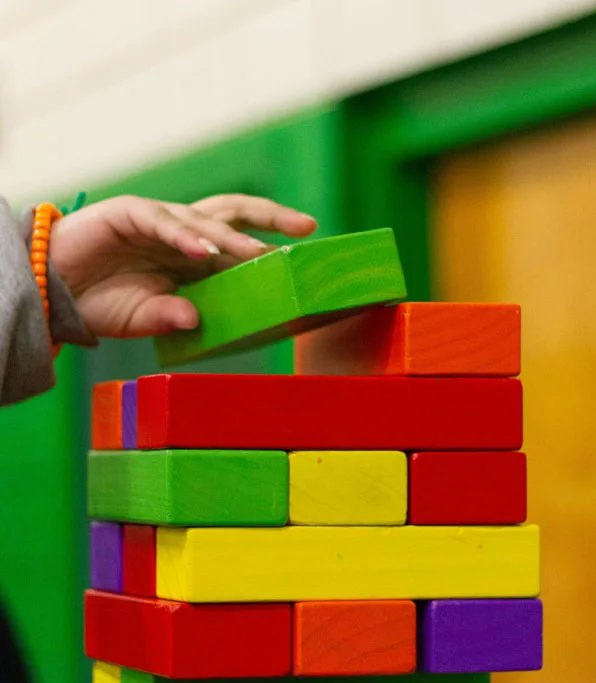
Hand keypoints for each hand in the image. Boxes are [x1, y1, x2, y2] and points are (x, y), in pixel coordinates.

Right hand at [49, 194, 316, 337]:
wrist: (54, 290)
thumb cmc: (101, 302)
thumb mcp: (144, 317)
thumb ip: (169, 318)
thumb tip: (196, 321)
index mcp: (192, 255)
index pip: (238, 242)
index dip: (268, 246)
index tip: (304, 257)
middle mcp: (182, 233)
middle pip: (234, 213)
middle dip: (270, 217)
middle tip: (306, 226)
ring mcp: (158, 221)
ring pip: (204, 217)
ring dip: (232, 236)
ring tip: (258, 253)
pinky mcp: (130, 214)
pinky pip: (162, 223)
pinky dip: (184, 236)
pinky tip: (204, 252)